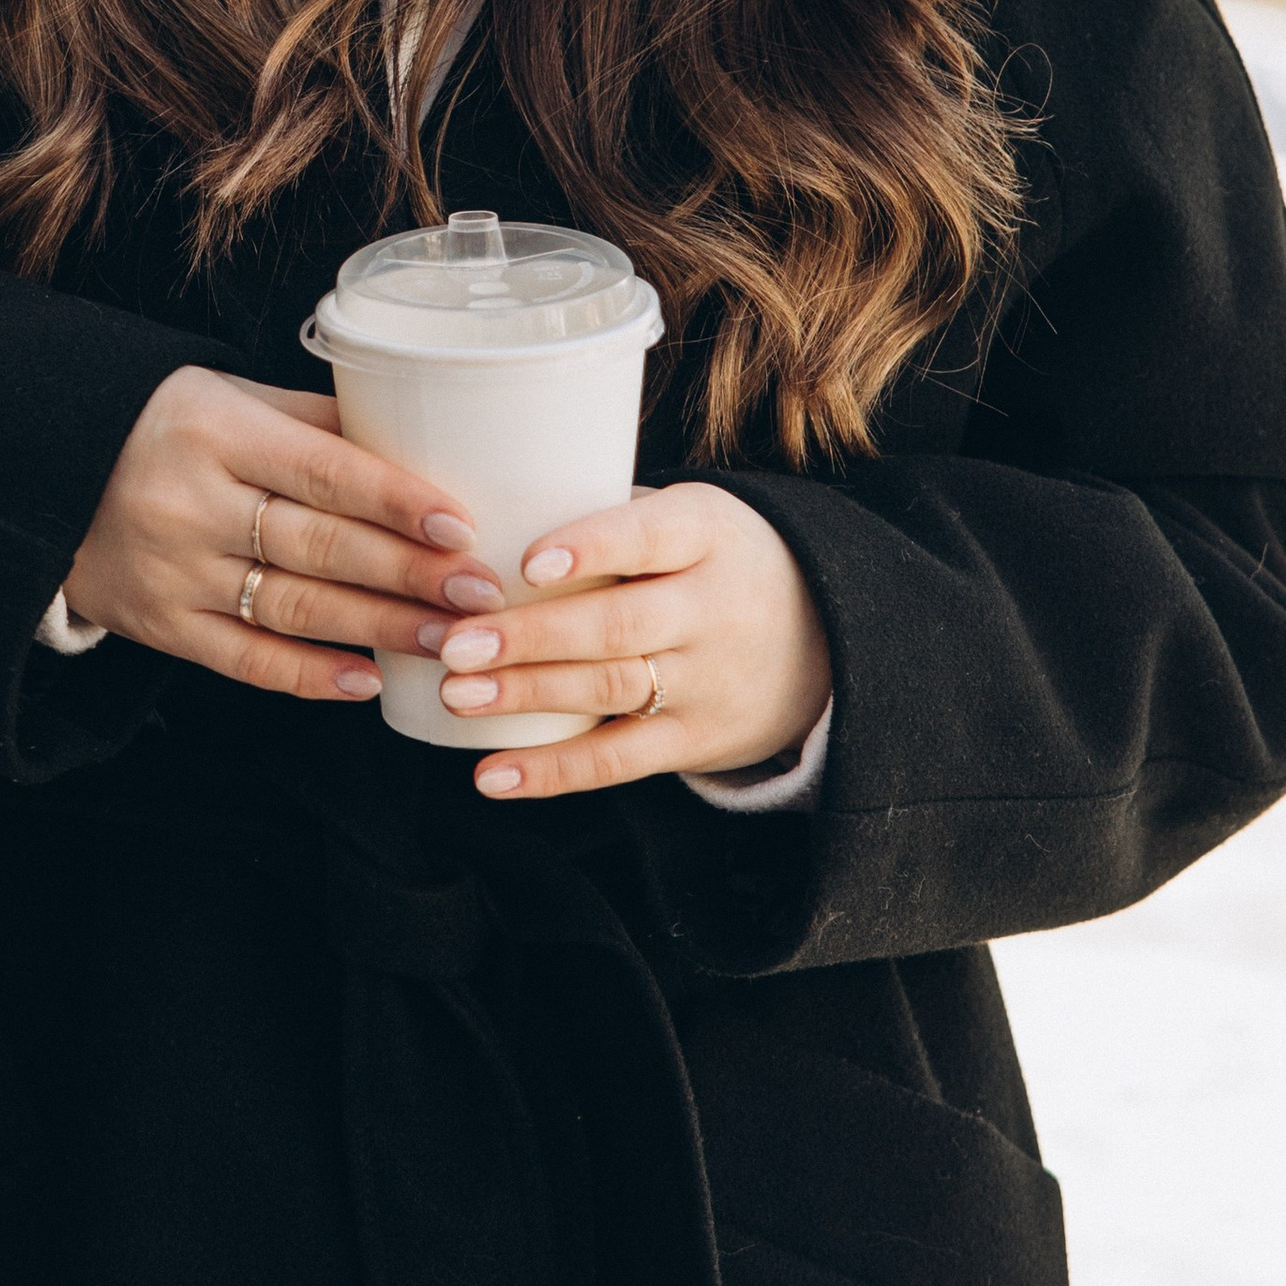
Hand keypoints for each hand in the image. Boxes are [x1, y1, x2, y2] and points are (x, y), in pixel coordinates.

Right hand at [62, 367, 502, 704]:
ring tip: (448, 639)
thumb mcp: (225, 397)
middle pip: (319, 547)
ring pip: (293, 609)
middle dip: (409, 576)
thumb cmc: (161, 427)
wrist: (42, 475)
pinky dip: (309, 676)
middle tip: (483, 596)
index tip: (462, 527)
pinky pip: (244, 660)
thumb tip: (421, 447)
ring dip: (379, 628)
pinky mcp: (159, 626)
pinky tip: (366, 680)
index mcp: (215, 431)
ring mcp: (173, 572)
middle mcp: (191, 504)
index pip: (323, 470)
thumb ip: (314, 423)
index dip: (396, 501)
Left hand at [428, 483, 830, 802]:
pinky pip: (620, 760)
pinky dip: (554, 772)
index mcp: (707, 535)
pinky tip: (493, 774)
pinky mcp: (697, 740)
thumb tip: (492, 511)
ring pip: (611, 690)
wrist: (830, 636)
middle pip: (618, 624)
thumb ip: (612, 515)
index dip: (591, 548)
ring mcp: (707, 680)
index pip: (648, 536)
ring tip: (457, 693)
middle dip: (531, 636)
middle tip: (455, 642)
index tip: (525, 561)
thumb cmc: (718, 560)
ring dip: (528, 694)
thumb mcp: (693, 518)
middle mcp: (712, 608)